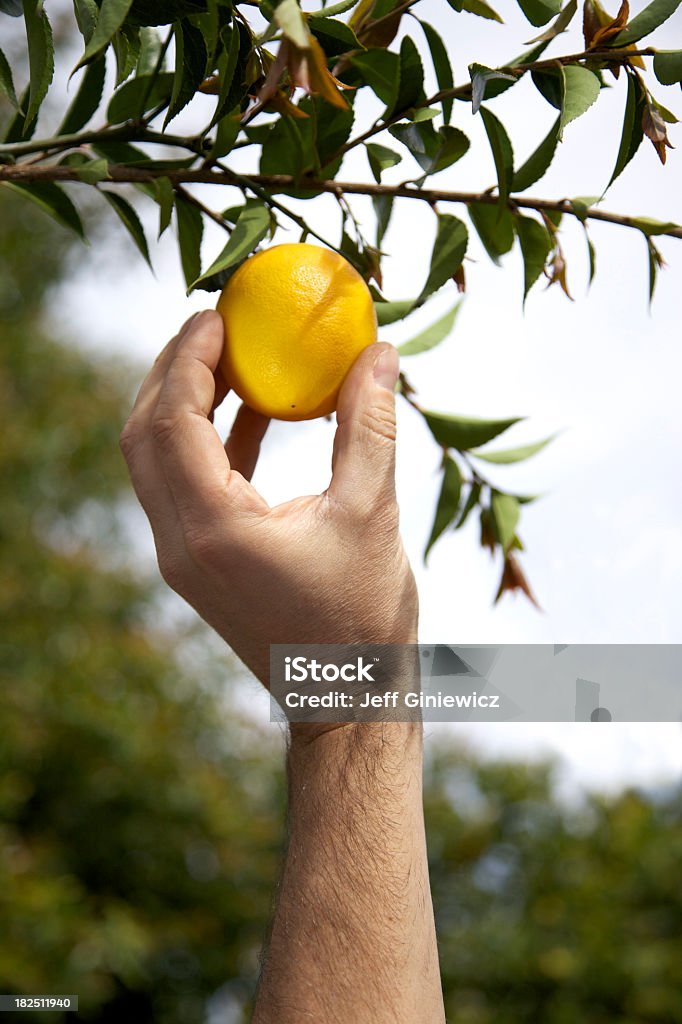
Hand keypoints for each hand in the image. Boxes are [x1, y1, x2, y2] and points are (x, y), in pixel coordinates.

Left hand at [120, 310, 417, 684]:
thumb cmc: (363, 620)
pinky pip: (184, 486)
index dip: (189, 358)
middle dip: (171, 371)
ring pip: (155, 461)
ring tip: (229, 356)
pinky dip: (208, 442)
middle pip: (144, 436)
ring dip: (183, 404)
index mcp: (214, 530)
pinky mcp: (198, 563)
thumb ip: (369, 425)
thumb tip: (377, 352)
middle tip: (212, 324)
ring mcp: (182, 558)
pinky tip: (254, 410)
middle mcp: (180, 544)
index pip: (174, 421)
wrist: (344, 699)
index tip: (217, 312)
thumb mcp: (372, 513)